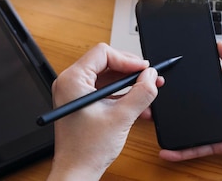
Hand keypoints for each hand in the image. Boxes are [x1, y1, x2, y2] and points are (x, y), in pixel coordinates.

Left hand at [47, 43, 162, 179]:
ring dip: (129, 84)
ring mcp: (75, 93)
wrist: (76, 173)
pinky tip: (139, 104)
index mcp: (72, 80)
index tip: (144, 69)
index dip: (128, 59)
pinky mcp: (81, 103)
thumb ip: (141, 93)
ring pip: (108, 77)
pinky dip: (122, 95)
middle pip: (106, 63)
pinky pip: (105, 90)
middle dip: (131, 71)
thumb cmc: (86, 150)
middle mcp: (70, 83)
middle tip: (149, 78)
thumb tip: (151, 75)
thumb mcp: (121, 117)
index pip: (104, 53)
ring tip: (148, 91)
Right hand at [160, 42, 221, 180]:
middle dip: (172, 96)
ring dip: (173, 122)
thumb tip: (220, 43)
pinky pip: (199, 146)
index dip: (186, 72)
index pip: (203, 75)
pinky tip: (168, 150)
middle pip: (191, 98)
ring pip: (190, 123)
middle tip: (151, 93)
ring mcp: (221, 124)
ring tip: (151, 119)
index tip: (167, 67)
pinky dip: (183, 150)